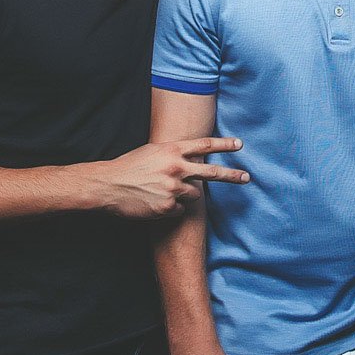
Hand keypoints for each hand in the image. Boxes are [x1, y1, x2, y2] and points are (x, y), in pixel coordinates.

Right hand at [87, 137, 249, 218]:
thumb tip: (191, 158)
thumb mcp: (152, 151)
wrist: (108, 185)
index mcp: (171, 150)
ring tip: (161, 192)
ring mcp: (172, 188)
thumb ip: (173, 154)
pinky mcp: (167, 206)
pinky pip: (180, 210)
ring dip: (184, 195)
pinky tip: (154, 203)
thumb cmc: (128, 166)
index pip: (204, 145)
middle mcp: (176, 167)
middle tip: (246, 177)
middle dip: (231, 175)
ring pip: (193, 195)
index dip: (224, 145)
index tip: (239, 144)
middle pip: (211, 172)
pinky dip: (171, 209)